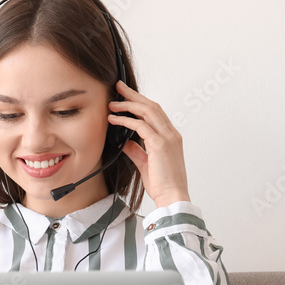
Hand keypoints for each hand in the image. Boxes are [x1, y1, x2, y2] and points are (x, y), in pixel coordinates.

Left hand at [108, 80, 190, 207]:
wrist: (172, 197)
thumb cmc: (162, 184)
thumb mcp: (146, 163)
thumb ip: (136, 150)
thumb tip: (125, 142)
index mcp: (170, 137)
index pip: (155, 113)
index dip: (140, 102)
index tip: (126, 97)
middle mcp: (171, 134)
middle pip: (151, 106)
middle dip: (134, 95)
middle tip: (119, 87)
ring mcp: (167, 137)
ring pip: (147, 111)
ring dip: (128, 104)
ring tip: (112, 102)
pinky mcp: (159, 144)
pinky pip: (140, 126)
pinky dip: (126, 120)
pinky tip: (114, 119)